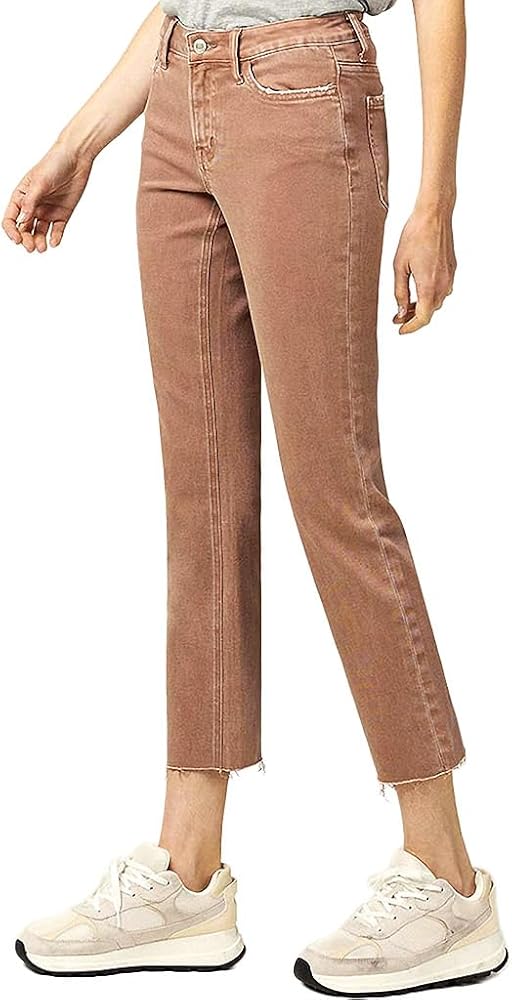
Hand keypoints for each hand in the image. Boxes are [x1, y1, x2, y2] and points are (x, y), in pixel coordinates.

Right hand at [2, 142, 93, 252]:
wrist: (76, 158)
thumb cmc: (54, 164)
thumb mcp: (39, 183)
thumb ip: (30, 203)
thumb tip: (22, 221)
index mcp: (21, 197)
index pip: (11, 219)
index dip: (12, 231)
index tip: (18, 240)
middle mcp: (33, 206)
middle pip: (24, 229)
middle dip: (26, 240)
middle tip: (31, 247)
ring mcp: (47, 211)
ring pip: (39, 233)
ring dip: (39, 242)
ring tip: (42, 247)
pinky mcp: (62, 214)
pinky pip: (56, 231)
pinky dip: (55, 238)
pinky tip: (54, 242)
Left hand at [393, 206, 456, 333]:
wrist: (434, 215)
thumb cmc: (415, 235)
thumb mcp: (399, 266)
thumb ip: (400, 292)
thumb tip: (401, 311)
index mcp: (429, 285)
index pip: (423, 318)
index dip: (411, 327)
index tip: (401, 330)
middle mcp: (443, 284)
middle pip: (430, 311)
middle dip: (413, 317)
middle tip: (397, 317)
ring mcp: (450, 277)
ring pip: (436, 301)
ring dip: (422, 306)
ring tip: (406, 304)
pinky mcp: (452, 269)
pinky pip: (442, 289)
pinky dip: (430, 295)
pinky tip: (418, 289)